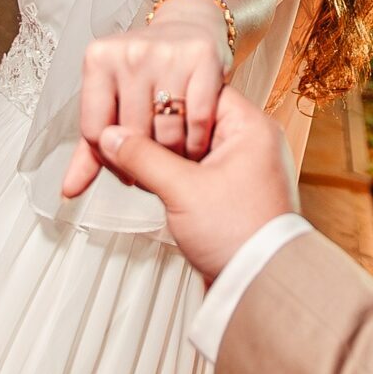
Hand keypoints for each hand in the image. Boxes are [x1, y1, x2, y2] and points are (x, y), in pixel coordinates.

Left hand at [59, 15, 229, 199]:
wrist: (189, 26)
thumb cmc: (145, 69)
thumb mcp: (112, 98)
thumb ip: (91, 147)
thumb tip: (68, 191)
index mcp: (98, 59)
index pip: (95, 131)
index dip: (112, 161)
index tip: (128, 171)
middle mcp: (130, 52)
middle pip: (132, 135)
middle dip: (145, 163)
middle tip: (156, 170)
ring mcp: (167, 52)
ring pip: (166, 131)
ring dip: (174, 158)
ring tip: (176, 160)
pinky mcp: (203, 57)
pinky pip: (199, 118)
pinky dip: (198, 141)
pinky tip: (196, 145)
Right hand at [94, 87, 299, 280]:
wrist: (260, 282)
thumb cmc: (241, 236)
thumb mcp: (183, 190)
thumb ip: (143, 157)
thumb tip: (112, 136)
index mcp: (251, 128)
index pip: (201, 91)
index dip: (164, 99)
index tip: (133, 107)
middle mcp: (251, 143)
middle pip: (192, 119)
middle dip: (158, 130)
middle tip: (128, 137)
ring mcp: (242, 168)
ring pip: (191, 146)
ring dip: (163, 155)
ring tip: (136, 162)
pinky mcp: (231, 192)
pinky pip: (196, 170)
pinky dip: (173, 174)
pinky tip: (153, 182)